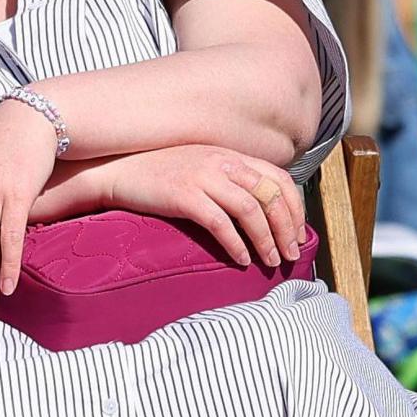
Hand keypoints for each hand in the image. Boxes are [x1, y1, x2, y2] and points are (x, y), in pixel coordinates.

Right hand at [83, 143, 308, 267]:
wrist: (118, 170)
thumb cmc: (160, 173)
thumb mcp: (202, 166)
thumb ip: (229, 178)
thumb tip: (259, 208)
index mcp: (231, 155)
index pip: (279, 178)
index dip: (295, 208)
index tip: (298, 232)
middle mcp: (222, 163)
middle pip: (271, 195)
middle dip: (287, 228)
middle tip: (291, 254)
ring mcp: (203, 178)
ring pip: (251, 210)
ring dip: (266, 240)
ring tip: (271, 261)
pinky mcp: (185, 196)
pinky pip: (220, 223)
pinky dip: (236, 244)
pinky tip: (242, 259)